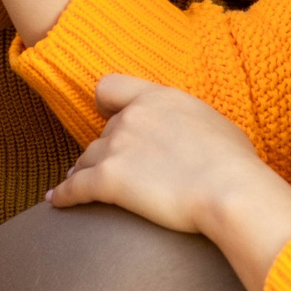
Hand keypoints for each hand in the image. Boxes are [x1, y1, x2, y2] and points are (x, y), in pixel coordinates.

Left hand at [47, 75, 290, 290]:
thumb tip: (191, 135)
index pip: (111, 87)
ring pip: (85, 159)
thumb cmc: (235, 165)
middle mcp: (131, 118)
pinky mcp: (106, 180)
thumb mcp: (216, 126)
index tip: (106, 116)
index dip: (106, 104)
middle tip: (107, 167)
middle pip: (101, 133)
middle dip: (104, 150)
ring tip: (77, 183)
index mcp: (157, 98)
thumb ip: (190, 122)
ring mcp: (116, 148)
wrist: (230, 192)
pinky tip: (55, 202)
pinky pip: (73, 188)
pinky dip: (62, 196)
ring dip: (82, 171)